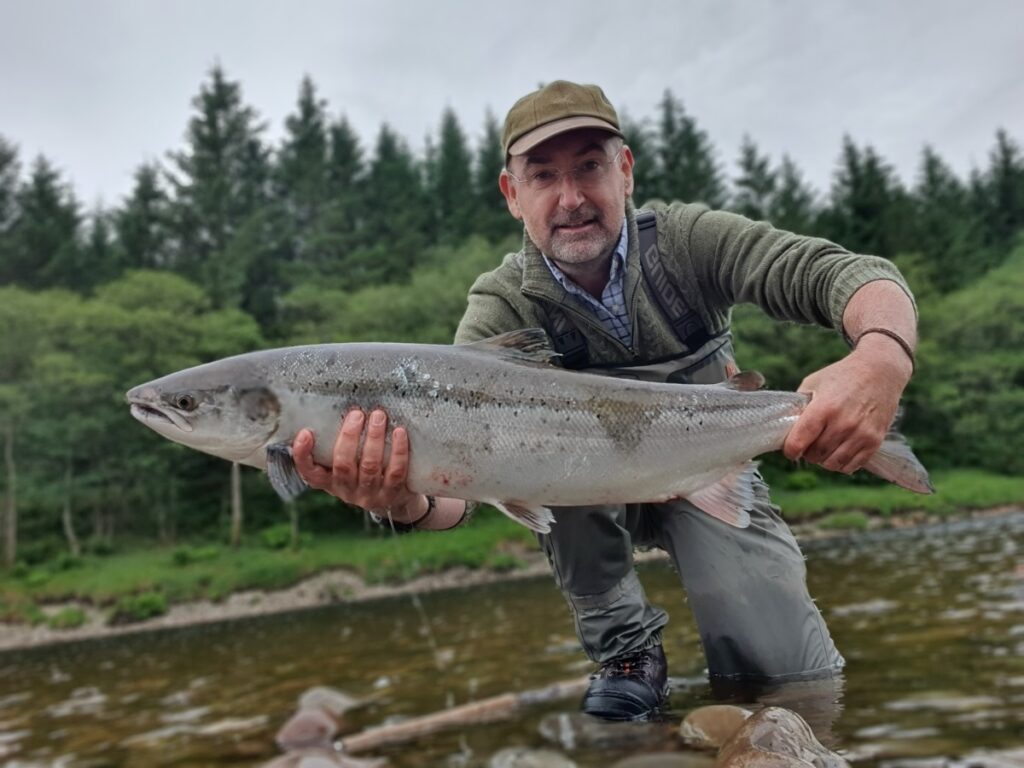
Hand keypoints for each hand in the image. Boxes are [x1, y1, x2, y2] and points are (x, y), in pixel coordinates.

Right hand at [292, 408, 427, 522]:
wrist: (395, 500)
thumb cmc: (363, 470)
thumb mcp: (346, 462)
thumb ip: (338, 443)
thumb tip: (334, 405)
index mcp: (329, 481)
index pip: (309, 472)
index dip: (303, 454)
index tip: (305, 432)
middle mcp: (347, 490)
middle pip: (344, 465)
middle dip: (349, 437)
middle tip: (357, 414)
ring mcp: (370, 494)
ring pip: (370, 466)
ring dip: (374, 438)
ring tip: (378, 416)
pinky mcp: (393, 494)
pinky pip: (396, 471)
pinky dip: (398, 451)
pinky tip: (399, 432)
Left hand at [782, 335, 911, 473]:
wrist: (880, 371)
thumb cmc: (842, 376)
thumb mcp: (813, 383)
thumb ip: (799, 406)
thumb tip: (786, 429)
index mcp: (824, 408)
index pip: (799, 442)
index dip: (790, 450)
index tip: (790, 449)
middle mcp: (843, 423)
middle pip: (815, 455)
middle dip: (807, 453)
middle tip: (808, 444)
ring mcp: (861, 434)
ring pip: (833, 464)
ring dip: (824, 460)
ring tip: (823, 447)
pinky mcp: (875, 441)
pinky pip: (852, 466)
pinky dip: (841, 463)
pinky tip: (838, 451)